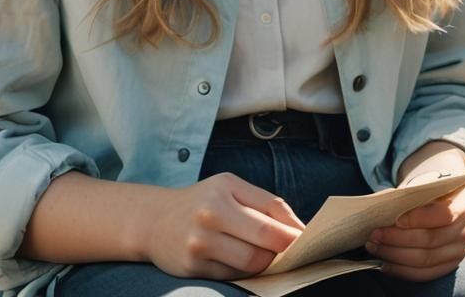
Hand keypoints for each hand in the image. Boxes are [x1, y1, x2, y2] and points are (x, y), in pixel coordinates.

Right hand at [146, 172, 303, 279]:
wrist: (155, 221)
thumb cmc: (202, 201)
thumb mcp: (231, 187)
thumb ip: (265, 202)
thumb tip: (297, 227)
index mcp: (223, 190)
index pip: (270, 214)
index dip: (294, 231)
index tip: (309, 238)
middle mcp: (210, 216)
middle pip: (263, 243)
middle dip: (284, 249)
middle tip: (293, 250)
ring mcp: (199, 244)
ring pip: (250, 263)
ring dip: (266, 261)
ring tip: (266, 253)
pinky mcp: (192, 268)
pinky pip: (233, 275)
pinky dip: (245, 270)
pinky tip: (242, 259)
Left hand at [365, 175, 464, 281]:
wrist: (448, 202)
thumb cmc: (433, 192)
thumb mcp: (427, 186)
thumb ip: (410, 195)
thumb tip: (383, 206)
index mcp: (464, 205)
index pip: (442, 215)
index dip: (418, 218)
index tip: (395, 220)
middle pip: (430, 240)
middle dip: (397, 239)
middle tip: (374, 235)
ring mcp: (459, 252)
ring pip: (425, 260)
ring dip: (395, 255)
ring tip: (375, 248)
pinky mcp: (450, 266)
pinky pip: (425, 274)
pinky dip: (402, 271)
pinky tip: (385, 264)